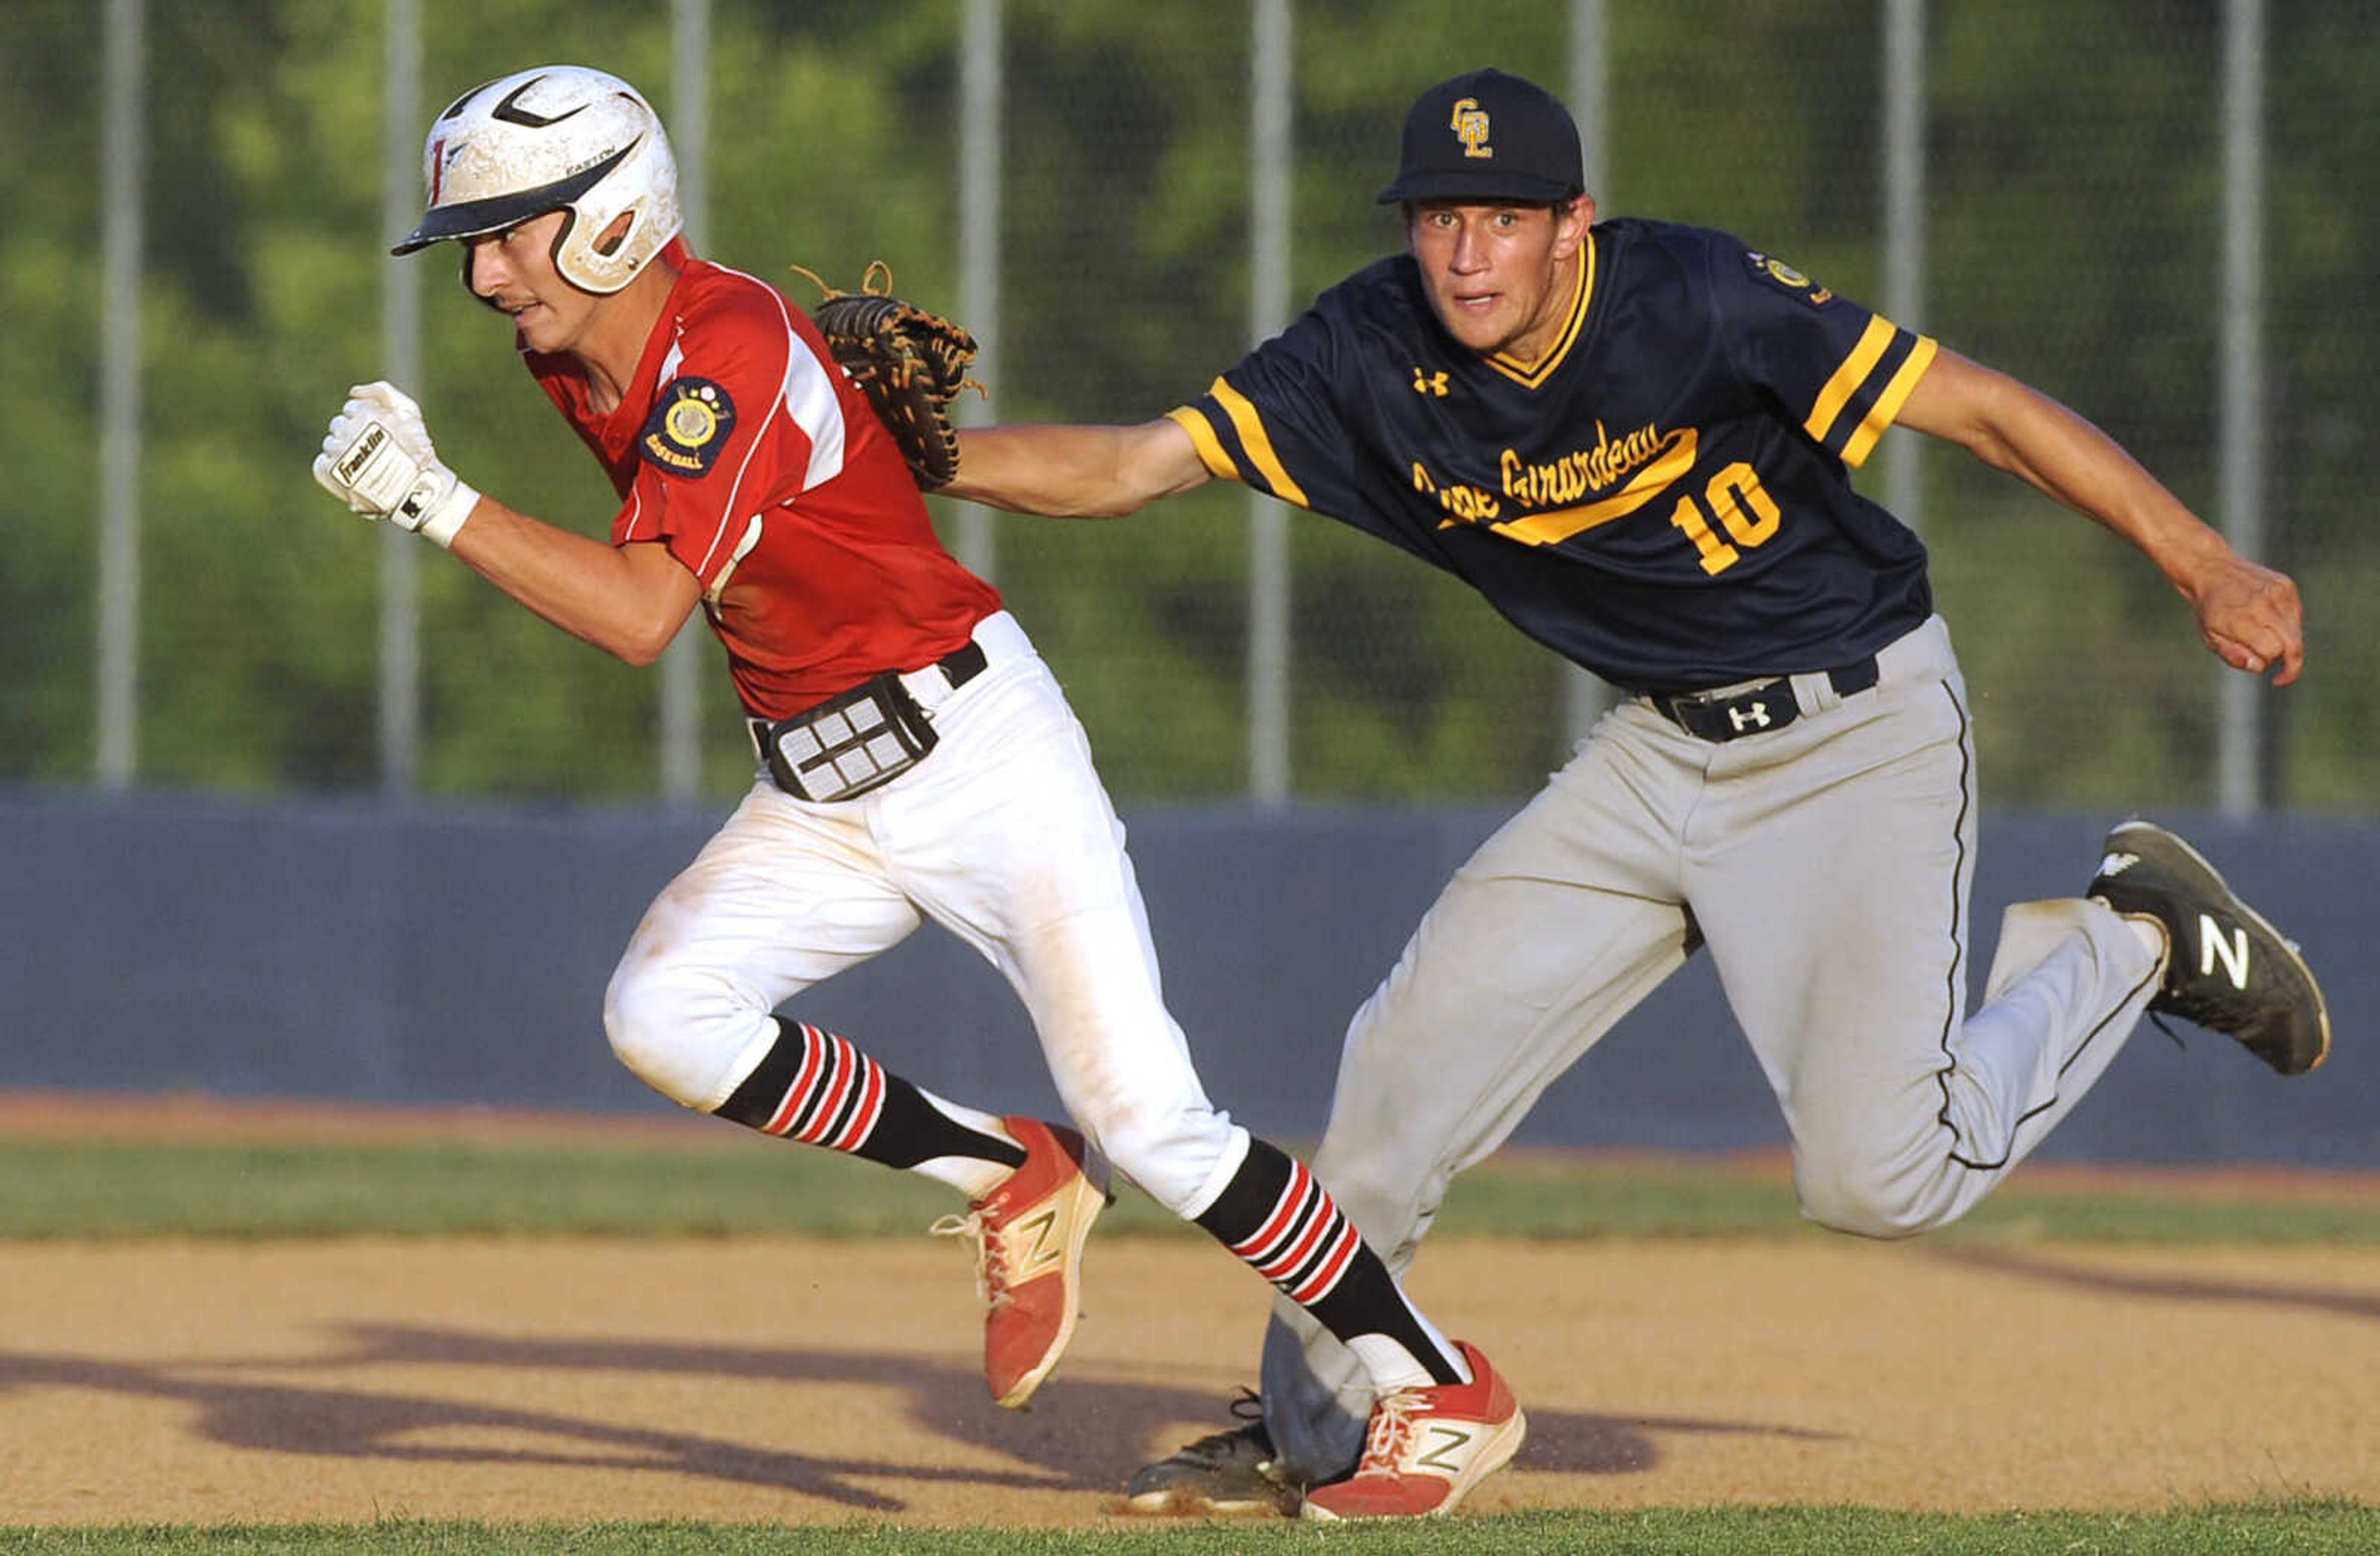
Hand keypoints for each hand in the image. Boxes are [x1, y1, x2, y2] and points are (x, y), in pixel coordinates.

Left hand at [312, 382, 478, 546]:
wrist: (413, 490)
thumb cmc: (416, 450)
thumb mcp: (409, 411)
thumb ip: (384, 391)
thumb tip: (353, 391)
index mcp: (364, 414)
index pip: (352, 409)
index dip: (366, 422)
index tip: (378, 435)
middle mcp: (347, 430)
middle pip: (339, 425)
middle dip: (353, 435)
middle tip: (372, 452)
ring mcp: (335, 452)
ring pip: (330, 444)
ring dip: (343, 452)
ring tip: (363, 467)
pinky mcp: (326, 471)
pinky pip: (322, 463)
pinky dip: (333, 469)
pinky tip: (351, 476)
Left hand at [2185, 547, 2304, 685]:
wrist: (2211, 569)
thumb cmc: (2209, 609)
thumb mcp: (2210, 637)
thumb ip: (2234, 655)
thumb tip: (2261, 666)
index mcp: (2242, 620)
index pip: (2272, 651)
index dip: (2270, 664)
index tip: (2273, 678)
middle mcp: (2263, 605)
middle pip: (2294, 644)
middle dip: (2292, 664)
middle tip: (2283, 677)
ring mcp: (2278, 593)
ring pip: (2297, 631)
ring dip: (2287, 642)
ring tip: (2263, 638)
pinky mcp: (2286, 586)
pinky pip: (2296, 615)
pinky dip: (2287, 625)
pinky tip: (2268, 621)